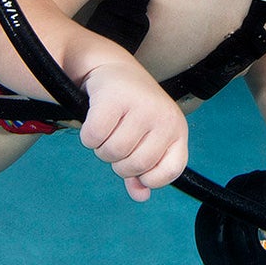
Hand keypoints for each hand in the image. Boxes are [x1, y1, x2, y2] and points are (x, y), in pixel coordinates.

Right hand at [79, 62, 188, 201]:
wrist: (112, 68)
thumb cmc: (131, 109)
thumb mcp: (146, 137)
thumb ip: (145, 170)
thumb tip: (141, 196)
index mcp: (177, 128)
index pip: (171, 170)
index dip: (150, 177)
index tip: (137, 167)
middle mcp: (164, 117)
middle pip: (135, 165)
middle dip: (118, 161)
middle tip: (116, 139)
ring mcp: (141, 106)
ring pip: (112, 153)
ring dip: (101, 148)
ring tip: (106, 128)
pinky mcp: (114, 98)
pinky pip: (94, 138)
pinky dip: (88, 136)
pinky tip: (94, 119)